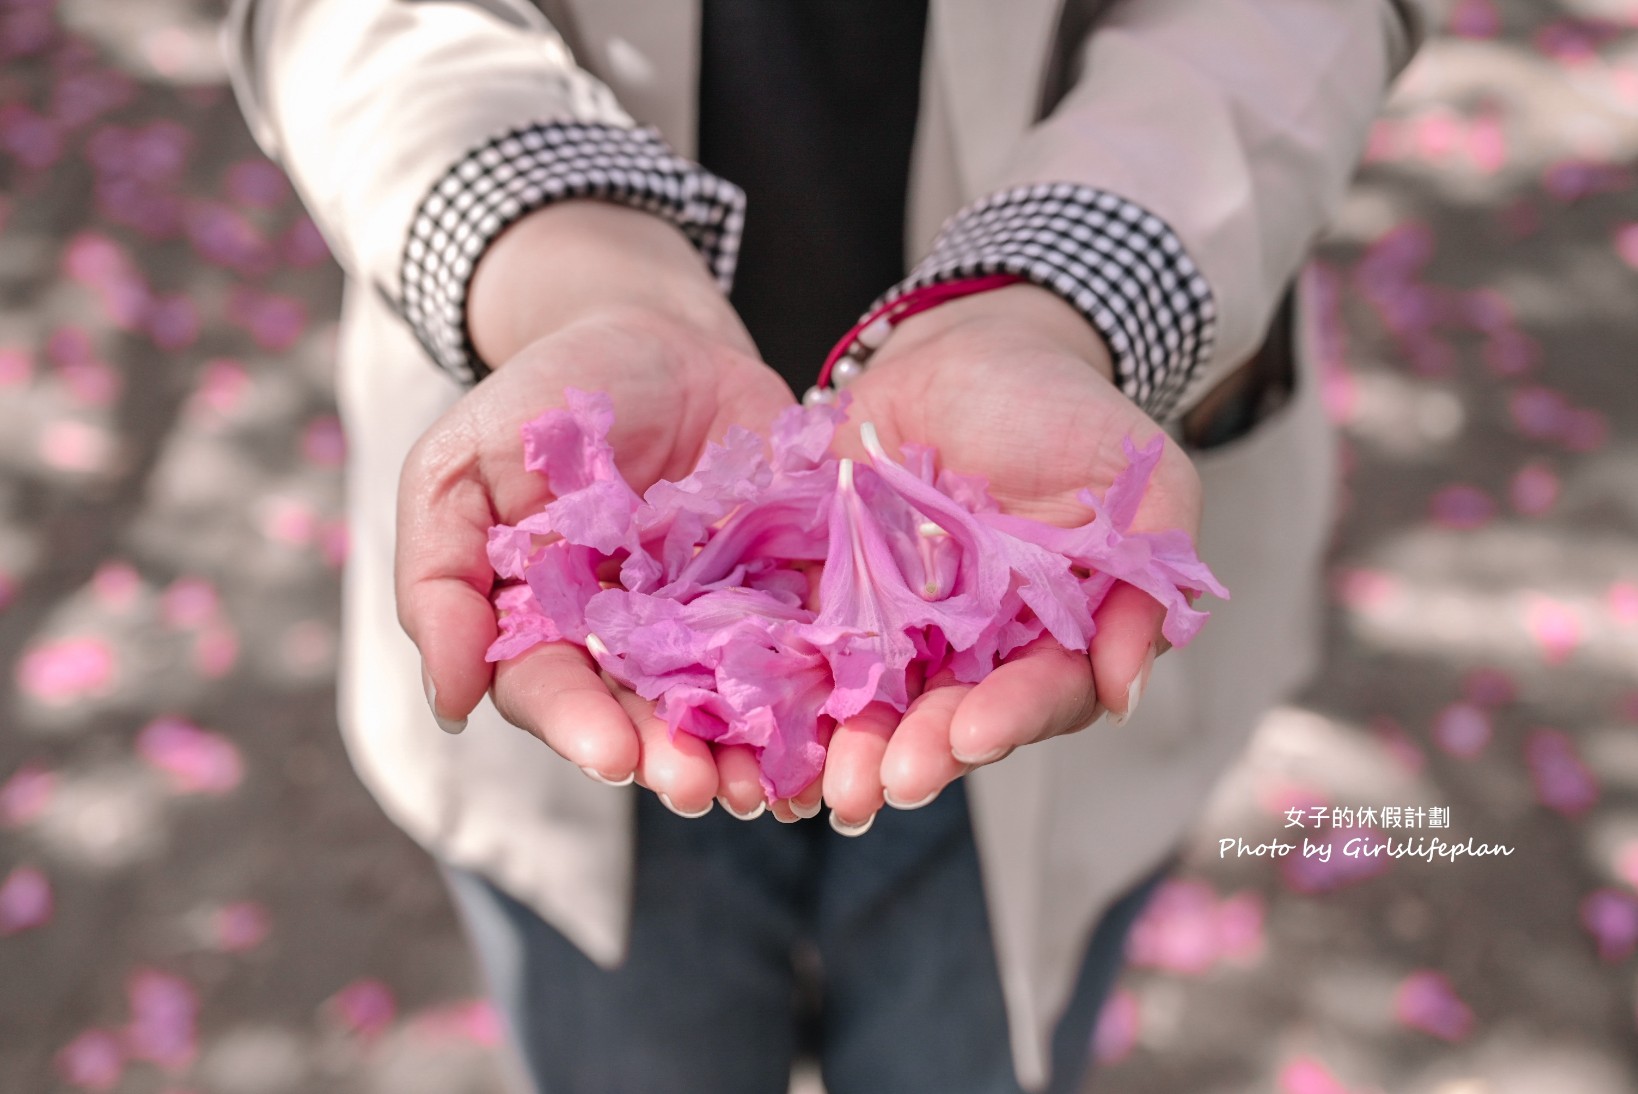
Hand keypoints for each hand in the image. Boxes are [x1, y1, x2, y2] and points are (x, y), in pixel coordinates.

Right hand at [396, 201, 792, 819]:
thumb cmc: (542, 400)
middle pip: (644, 717)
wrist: (653, 334)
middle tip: (703, 789)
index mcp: (542, 625)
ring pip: (725, 705)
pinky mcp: (783, 592)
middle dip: (672, 758)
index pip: (552, 691)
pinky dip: (819, 697)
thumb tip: (449, 702)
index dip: (580, 727)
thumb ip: (439, 579)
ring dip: (746, 753)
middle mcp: (625, 642)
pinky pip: (803, 652)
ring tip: (769, 788)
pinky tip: (835, 732)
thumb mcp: (459, 470)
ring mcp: (708, 622)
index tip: (614, 756)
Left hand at [819, 285, 1204, 831]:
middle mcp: (977, 649)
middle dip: (921, 753)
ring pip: (877, 706)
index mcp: (1053, 634)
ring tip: (827, 783)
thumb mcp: (1142, 476)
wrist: (967, 347)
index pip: (1040, 695)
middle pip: (951, 720)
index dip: (1011, 717)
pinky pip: (808, 651)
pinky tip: (763, 724)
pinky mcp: (834, 598)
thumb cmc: (1064, 407)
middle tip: (886, 781)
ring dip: (852, 749)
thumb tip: (1124, 690)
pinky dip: (788, 691)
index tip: (974, 730)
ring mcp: (901, 628)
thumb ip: (1147, 573)